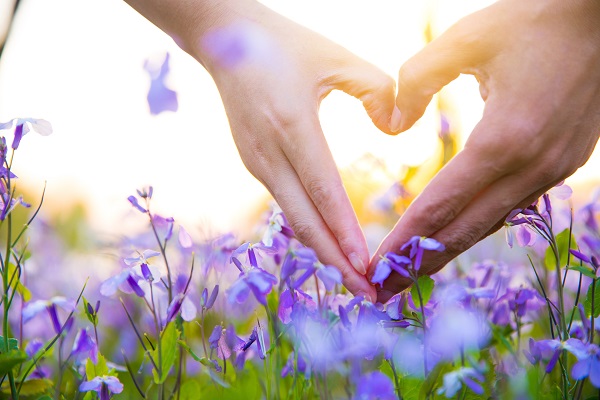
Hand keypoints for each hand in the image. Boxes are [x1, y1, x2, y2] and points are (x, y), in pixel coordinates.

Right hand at [193, 1, 396, 299]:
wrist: (224, 38)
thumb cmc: (285, 45)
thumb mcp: (336, 57)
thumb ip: (378, 90)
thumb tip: (396, 130)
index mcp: (291, 126)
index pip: (323, 193)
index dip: (344, 233)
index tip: (367, 266)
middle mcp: (269, 154)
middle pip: (305, 221)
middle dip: (335, 262)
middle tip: (366, 294)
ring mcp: (256, 162)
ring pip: (293, 218)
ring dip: (322, 251)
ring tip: (352, 278)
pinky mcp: (254, 163)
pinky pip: (286, 204)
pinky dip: (310, 229)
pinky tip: (329, 244)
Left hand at [371, 0, 599, 302]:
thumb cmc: (531, 20)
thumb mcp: (465, 40)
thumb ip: (415, 81)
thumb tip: (392, 125)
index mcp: (505, 138)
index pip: (441, 206)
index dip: (405, 242)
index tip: (375, 267)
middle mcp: (532, 166)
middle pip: (465, 231)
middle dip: (420, 264)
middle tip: (383, 291)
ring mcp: (554, 170)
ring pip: (490, 224)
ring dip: (449, 251)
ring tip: (411, 273)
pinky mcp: (564, 165)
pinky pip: (511, 206)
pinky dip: (477, 225)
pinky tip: (454, 236)